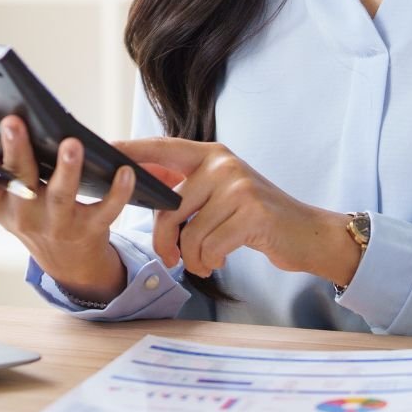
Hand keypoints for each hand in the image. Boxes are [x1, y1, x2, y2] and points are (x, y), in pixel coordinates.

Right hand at [0, 112, 135, 303]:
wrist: (66, 260)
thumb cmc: (31, 209)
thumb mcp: (3, 194)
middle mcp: (21, 215)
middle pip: (17, 181)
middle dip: (15, 150)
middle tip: (13, 120)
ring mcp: (55, 225)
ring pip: (60, 197)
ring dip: (66, 170)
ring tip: (71, 143)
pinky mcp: (89, 230)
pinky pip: (105, 211)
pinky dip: (117, 192)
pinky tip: (124, 170)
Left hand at [111, 137, 361, 286]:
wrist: (308, 234)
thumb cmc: (256, 218)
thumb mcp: (222, 193)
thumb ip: (187, 187)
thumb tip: (141, 187)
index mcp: (211, 154)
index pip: (161, 149)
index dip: (131, 151)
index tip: (104, 150)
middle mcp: (223, 164)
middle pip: (168, 206)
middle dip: (163, 239)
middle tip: (170, 257)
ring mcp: (238, 186)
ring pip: (188, 233)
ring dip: (192, 257)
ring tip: (204, 260)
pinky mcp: (251, 213)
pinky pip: (208, 246)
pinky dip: (209, 262)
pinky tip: (220, 260)